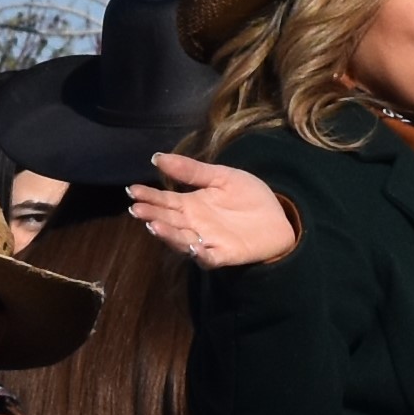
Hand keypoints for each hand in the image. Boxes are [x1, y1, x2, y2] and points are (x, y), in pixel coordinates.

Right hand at [129, 151, 298, 268]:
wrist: (280, 218)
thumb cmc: (249, 198)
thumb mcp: (222, 176)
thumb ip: (192, 171)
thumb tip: (157, 157)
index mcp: (192, 205)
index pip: (165, 201)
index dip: (149, 196)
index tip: (133, 190)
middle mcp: (195, 224)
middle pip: (169, 220)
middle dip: (152, 215)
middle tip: (137, 209)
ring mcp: (207, 240)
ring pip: (182, 240)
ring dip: (168, 234)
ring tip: (154, 225)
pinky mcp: (224, 254)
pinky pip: (208, 256)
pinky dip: (199, 254)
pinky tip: (191, 247)